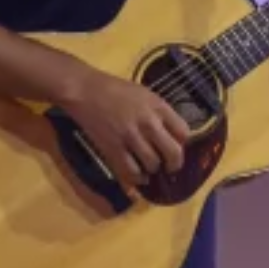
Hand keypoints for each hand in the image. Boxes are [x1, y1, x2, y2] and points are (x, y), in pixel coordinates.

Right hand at [64, 70, 190, 189]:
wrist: (85, 91)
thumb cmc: (115, 89)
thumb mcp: (144, 94)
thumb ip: (160, 112)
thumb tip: (172, 134)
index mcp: (158, 106)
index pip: (183, 132)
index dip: (182, 143)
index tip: (176, 146)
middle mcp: (148, 122)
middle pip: (173, 153)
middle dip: (174, 164)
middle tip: (170, 167)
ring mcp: (130, 137)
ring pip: (153, 165)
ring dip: (153, 169)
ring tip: (150, 167)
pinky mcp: (113, 149)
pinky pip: (131, 172)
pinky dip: (137, 178)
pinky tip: (139, 176)